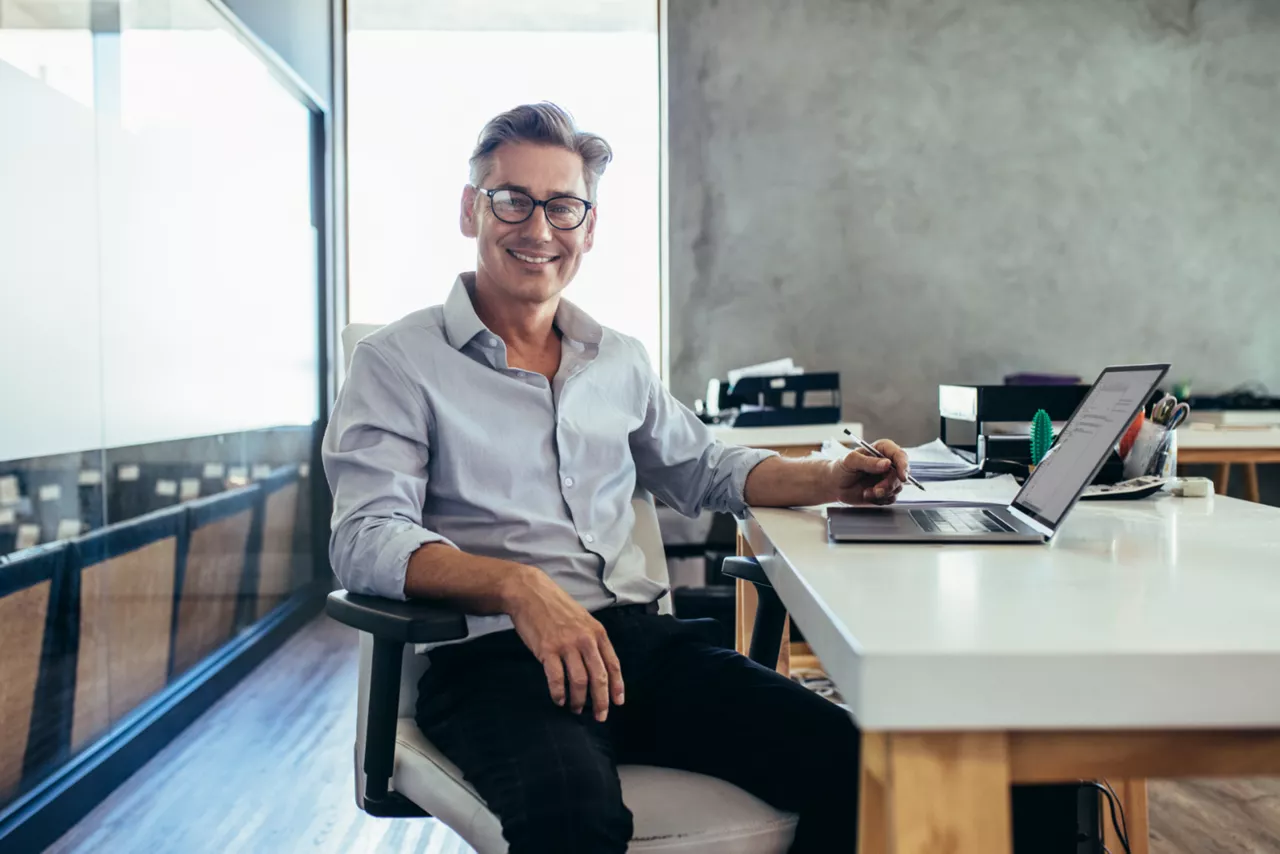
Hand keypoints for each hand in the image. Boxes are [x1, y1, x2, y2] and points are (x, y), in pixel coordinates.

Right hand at [505, 569, 623, 720]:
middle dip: (601, 701)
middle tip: (600, 716)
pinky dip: (559, 694)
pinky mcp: (547, 650)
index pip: (613, 665)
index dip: (617, 686)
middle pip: (599, 677)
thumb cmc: (556, 606)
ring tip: (576, 709)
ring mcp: (566, 645)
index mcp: (597, 632)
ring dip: (579, 700)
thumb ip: (592, 639)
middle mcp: (585, 640)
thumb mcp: (582, 618)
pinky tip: (559, 700)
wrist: (530, 592)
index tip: (618, 702)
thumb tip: (598, 665)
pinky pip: (557, 679)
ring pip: (579, 681)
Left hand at [831, 439, 909, 504]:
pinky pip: (891, 498)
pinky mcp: (885, 491)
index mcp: (882, 450)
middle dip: (890, 484)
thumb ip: (868, 462)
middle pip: (901, 474)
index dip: (903, 465)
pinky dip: (880, 499)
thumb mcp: (851, 461)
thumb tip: (886, 463)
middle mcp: (888, 463)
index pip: (900, 455)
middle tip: (876, 490)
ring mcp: (887, 478)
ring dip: (883, 493)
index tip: (901, 476)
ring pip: (897, 488)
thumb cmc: (841, 468)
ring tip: (867, 492)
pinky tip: (867, 495)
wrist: (834, 485)